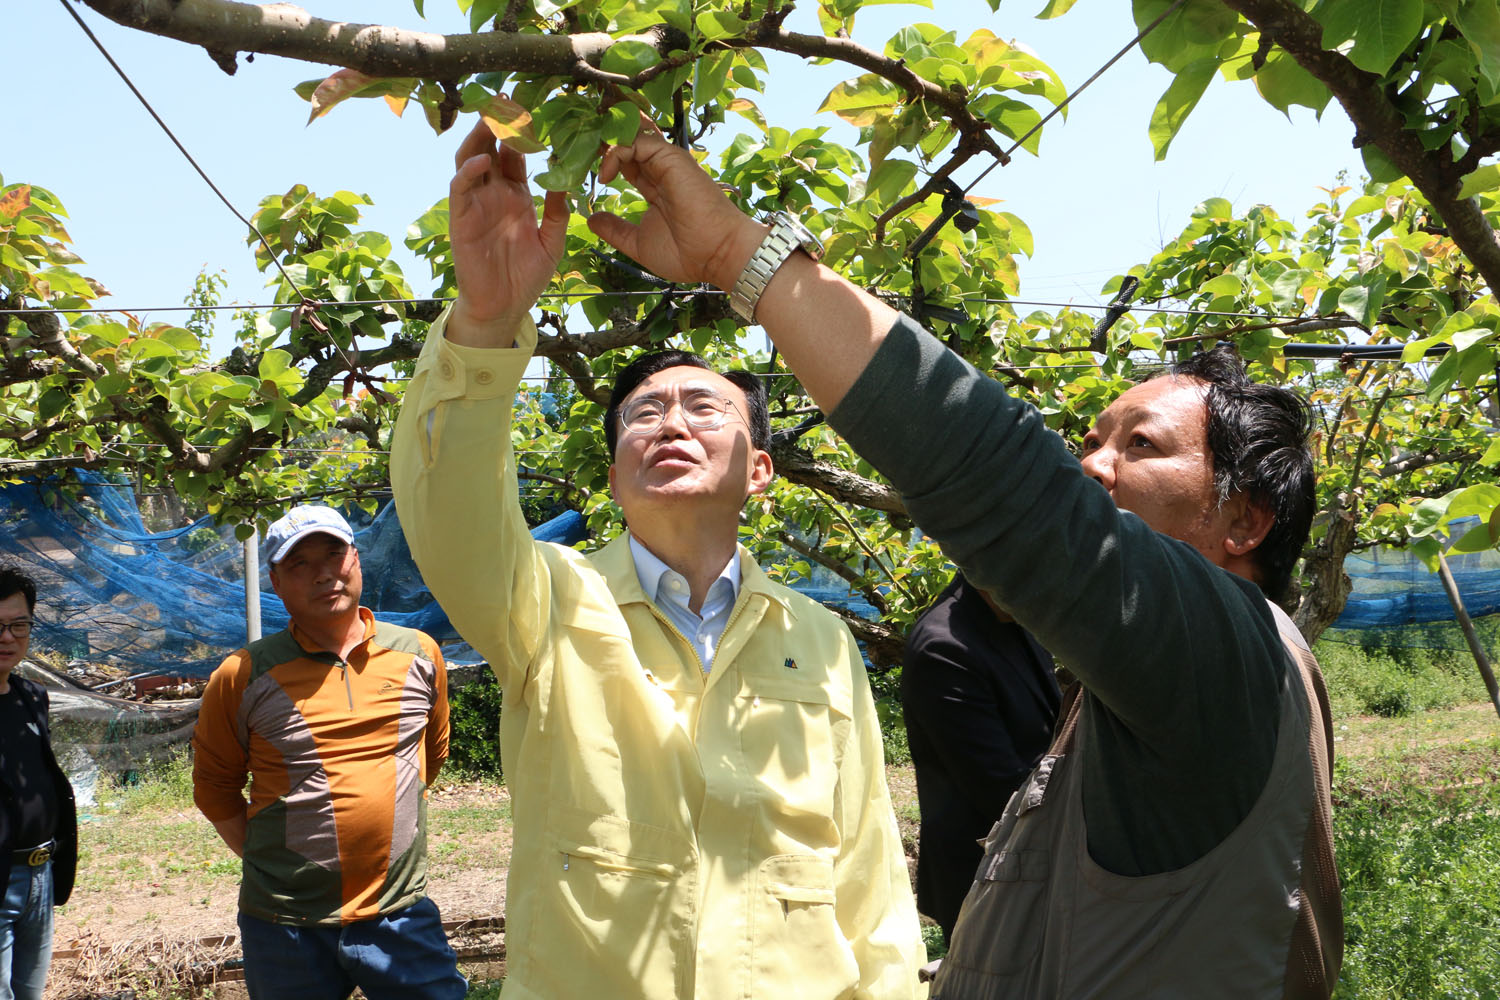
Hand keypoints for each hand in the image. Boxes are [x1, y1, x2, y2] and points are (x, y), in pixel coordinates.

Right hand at [448, 119, 569, 345]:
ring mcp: (476, 204)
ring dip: (479, 137)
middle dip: (497, 123)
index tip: (536, 107)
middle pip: (491, 148)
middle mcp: (494, 194)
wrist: (504, 308)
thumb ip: (559, 212)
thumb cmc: (526, 276)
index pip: (516, 154)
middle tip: (508, 98)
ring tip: (491, 116)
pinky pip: (460, 190)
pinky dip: (468, 172)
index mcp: (517, 195)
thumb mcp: (552, 241)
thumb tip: (569, 179)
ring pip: (470, 159)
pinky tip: (482, 160)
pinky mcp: (461, 220)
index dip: (523, 131)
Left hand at [587, 127, 765, 291]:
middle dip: (600, 138)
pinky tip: (606, 174)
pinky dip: (616, 152)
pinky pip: (637, 142)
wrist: (715, 256)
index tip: (579, 164)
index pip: (626, 160)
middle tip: (576, 145)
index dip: (603, 157)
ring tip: (585, 155)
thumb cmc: (686, 254)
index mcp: (655, 186)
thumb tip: (592, 219)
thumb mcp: (638, 244)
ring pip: (632, 134)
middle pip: (627, 140)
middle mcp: (661, 170)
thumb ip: (616, 230)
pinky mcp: (671, 159)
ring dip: (605, 140)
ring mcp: (666, 163)